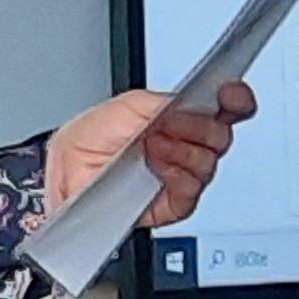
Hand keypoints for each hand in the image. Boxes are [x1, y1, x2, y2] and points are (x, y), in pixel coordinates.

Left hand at [47, 81, 256, 226]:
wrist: (63, 177)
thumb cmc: (85, 143)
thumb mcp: (121, 108)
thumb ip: (161, 102)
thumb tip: (191, 103)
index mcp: (176, 118)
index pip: (221, 108)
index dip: (234, 100)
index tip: (233, 95)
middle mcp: (184, 145)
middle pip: (221, 135)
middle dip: (199, 127)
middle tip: (171, 125)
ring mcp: (182, 174)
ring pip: (209, 162)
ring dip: (180, 151)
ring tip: (151, 146)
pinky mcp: (175, 202)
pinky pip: (192, 190)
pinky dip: (175, 176)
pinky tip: (156, 168)